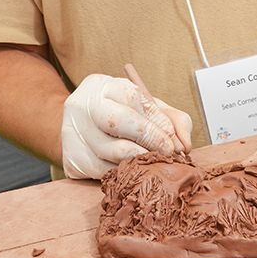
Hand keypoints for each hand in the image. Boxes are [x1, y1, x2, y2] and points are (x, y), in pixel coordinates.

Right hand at [61, 73, 192, 178]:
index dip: (157, 118)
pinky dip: (123, 172)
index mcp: (102, 85)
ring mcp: (73, 132)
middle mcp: (83, 105)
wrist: (79, 129)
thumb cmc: (120, 115)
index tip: (171, 135)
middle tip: (167, 151)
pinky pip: (104, 171)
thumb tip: (184, 145)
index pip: (133, 96)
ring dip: (140, 159)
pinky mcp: (72, 158)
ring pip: (113, 151)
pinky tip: (132, 168)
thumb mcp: (145, 109)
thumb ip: (172, 119)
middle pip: (119, 121)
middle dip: (150, 138)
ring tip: (153, 160)